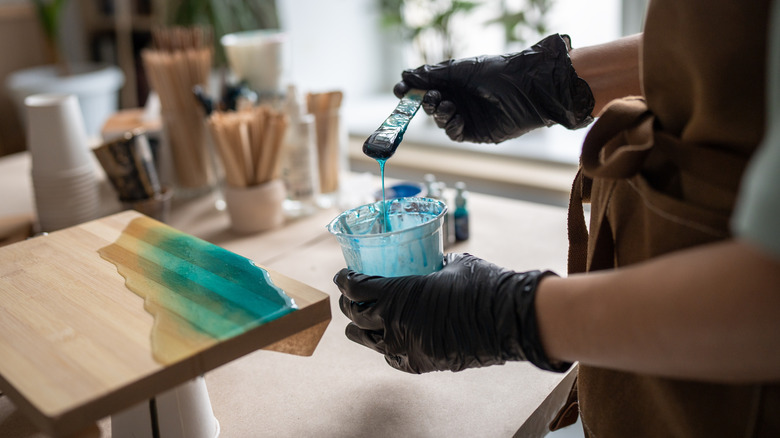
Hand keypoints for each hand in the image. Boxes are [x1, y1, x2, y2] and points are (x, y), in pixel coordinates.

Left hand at [334, 253, 569, 373]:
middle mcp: (395, 324)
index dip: (344, 280)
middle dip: (347, 304)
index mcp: (399, 293)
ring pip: (367, 341)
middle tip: (349, 296)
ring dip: (360, 328)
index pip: (356, 288)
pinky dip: (385, 348)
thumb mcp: (451, 265)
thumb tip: (427, 260)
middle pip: (354, 316)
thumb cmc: (484, 284)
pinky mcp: (421, 364)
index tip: (343, 274)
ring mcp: (406, 348)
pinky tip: (387, 339)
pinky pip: (390, 358)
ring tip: (360, 320)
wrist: (510, 320)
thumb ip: (431, 265)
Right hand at [393, 34, 593, 143]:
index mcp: (454, 80)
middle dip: (424, 102)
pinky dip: (451, 126)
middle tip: (428, 98)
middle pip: (429, 105)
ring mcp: (466, 116)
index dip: (411, 89)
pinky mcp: (475, 133)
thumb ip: (432, 74)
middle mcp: (459, 98)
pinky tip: (457, 116)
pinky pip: (453, 133)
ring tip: (447, 105)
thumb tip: (406, 75)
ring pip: (439, 120)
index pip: (425, 87)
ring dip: (438, 113)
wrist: (525, 90)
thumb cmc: (495, 72)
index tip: (399, 90)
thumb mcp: (459, 69)